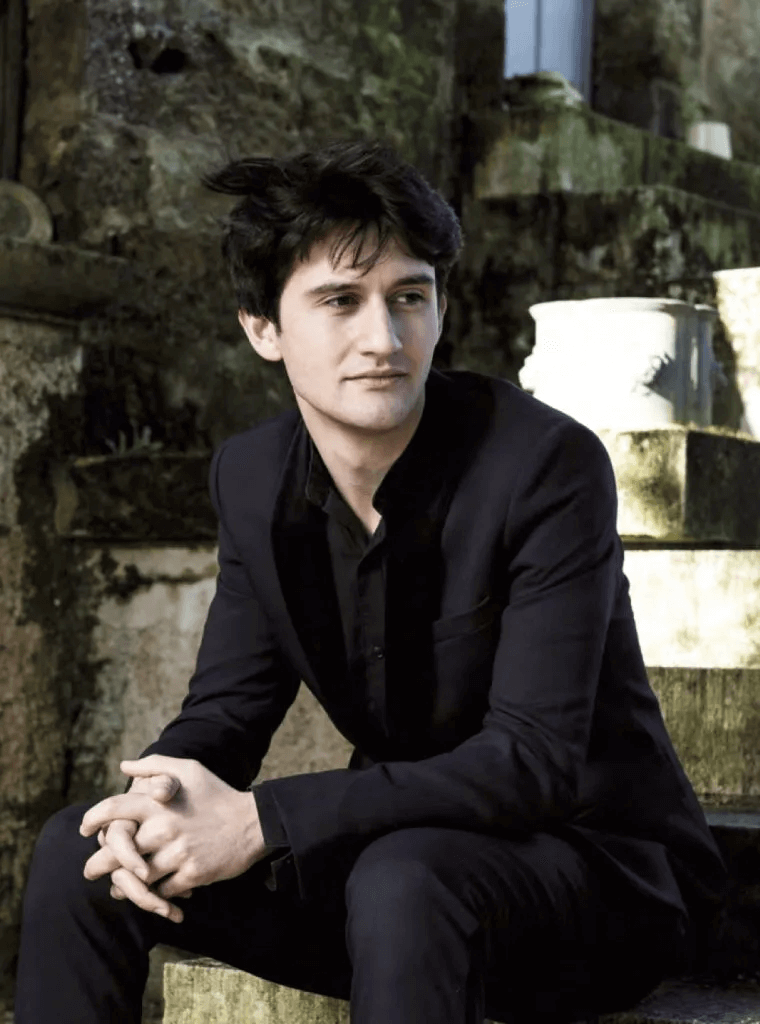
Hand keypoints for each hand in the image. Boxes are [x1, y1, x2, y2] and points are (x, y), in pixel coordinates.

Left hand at [80, 756, 266, 923]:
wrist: (253, 822)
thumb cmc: (217, 793)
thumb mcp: (189, 769)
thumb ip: (155, 765)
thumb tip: (124, 766)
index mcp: (159, 803)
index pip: (113, 809)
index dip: (93, 819)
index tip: (84, 829)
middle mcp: (164, 828)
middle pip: (115, 852)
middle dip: (97, 864)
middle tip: (90, 870)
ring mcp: (178, 853)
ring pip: (136, 878)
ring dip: (123, 885)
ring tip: (116, 888)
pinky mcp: (192, 874)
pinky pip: (162, 892)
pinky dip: (154, 895)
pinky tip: (151, 894)